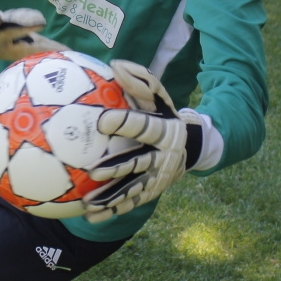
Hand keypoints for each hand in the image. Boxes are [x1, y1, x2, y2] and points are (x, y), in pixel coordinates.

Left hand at [82, 60, 200, 222]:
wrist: (191, 146)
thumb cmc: (165, 114)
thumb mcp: (159, 95)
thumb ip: (140, 80)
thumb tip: (116, 64)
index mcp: (164, 131)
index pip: (144, 127)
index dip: (126, 123)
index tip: (102, 121)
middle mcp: (162, 157)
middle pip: (138, 163)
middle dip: (118, 168)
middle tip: (94, 171)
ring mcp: (158, 178)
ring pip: (133, 189)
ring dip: (112, 198)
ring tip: (90, 205)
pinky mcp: (152, 192)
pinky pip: (130, 203)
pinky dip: (112, 211)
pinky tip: (90, 216)